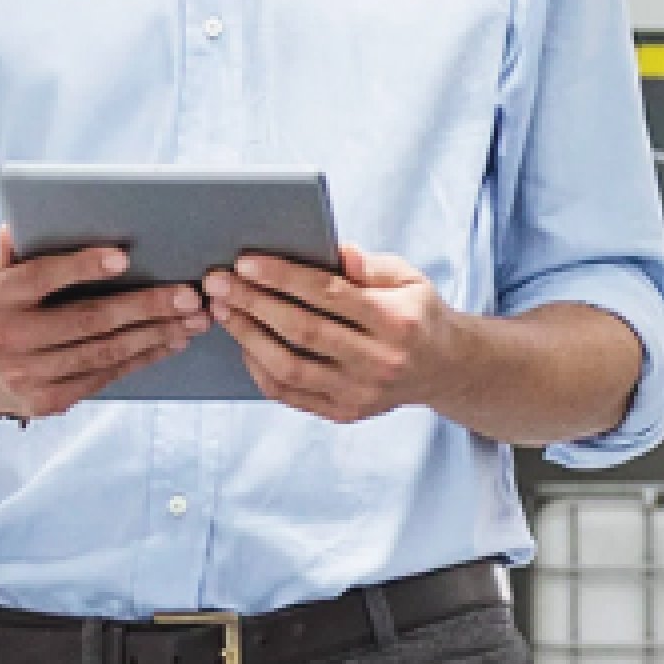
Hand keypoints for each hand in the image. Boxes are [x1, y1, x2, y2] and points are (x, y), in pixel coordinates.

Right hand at [0, 227, 210, 418]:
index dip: (82, 267)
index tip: (124, 257)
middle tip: (188, 293)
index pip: (42, 278)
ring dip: (156, 334)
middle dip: (145, 306)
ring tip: (195, 318)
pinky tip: (172, 340)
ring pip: (104, 351)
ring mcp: (27, 375)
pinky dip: (143, 357)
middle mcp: (7, 339)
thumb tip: (24, 223)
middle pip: (87, 320)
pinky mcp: (48, 401)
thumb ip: (13, 253)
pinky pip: (105, 375)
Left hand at [203, 245, 454, 423]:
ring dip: (248, 336)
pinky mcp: (344, 413)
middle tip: (219, 282)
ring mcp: (360, 393)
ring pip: (289, 366)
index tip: (246, 262)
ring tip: (225, 310)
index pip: (330, 295)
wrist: (444, 367)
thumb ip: (370, 265)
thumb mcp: (408, 278)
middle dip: (254, 303)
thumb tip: (334, 251)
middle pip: (303, 330)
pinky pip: (289, 393)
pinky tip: (245, 343)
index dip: (284, 277)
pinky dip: (259, 368)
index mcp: (396, 321)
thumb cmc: (417, 312)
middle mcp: (379, 361)